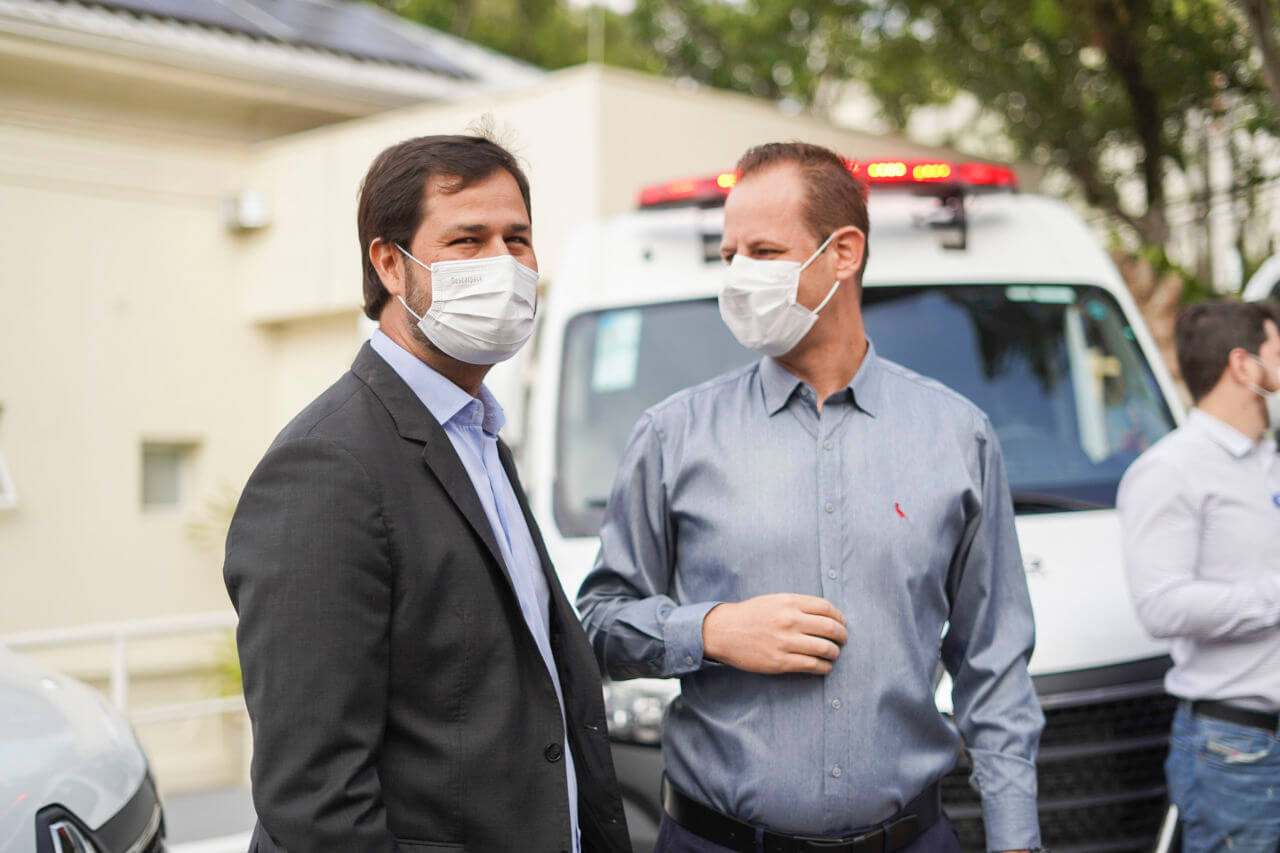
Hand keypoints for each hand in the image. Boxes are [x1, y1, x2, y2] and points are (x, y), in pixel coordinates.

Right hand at [702, 593, 846, 674]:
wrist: (723, 631)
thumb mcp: (774, 600)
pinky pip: (812, 665)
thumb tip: (824, 615)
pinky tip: (824, 667)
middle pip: (830, 628)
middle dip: (842, 636)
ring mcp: (786, 642)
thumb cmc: (749, 615)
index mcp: (789, 602)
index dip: (839, 617)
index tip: (842, 623)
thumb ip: (797, 605)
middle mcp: (790, 620)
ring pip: (825, 649)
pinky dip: (824, 667)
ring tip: (834, 655)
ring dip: (834, 653)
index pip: (826, 608)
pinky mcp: (781, 661)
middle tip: (843, 640)